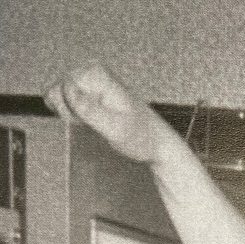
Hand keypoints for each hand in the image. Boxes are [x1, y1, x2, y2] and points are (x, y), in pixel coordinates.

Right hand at [44, 64, 170, 166]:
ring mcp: (90, 81)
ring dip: (71, 115)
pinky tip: (88, 121)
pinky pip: (66, 100)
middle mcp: (92, 71)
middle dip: (70, 113)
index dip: (70, 111)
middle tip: (93, 124)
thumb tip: (67, 89)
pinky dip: (72, 114)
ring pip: (60, 97)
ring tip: (94, 123)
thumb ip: (89, 110)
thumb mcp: (114, 128)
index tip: (88, 122)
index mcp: (97, 74)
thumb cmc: (140, 137)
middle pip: (58, 91)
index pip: (62, 88)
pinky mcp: (90, 92)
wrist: (156, 143)